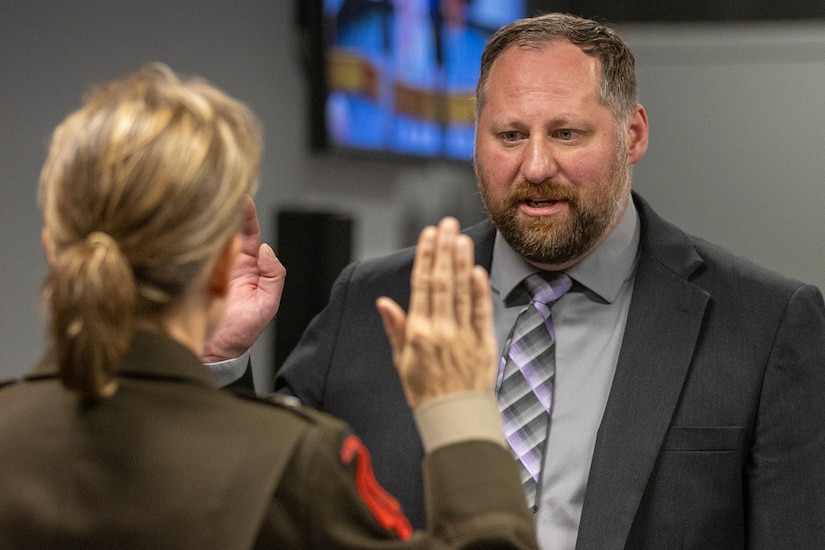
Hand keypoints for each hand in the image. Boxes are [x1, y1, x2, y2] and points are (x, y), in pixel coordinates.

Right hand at [202, 196, 285, 362]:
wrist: (216, 352)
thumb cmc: (242, 331)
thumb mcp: (268, 304)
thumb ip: (274, 276)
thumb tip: (267, 249)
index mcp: (249, 268)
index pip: (250, 235)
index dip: (247, 217)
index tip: (244, 200)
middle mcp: (228, 264)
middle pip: (227, 231)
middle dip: (224, 215)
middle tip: (218, 199)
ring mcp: (208, 268)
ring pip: (208, 240)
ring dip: (207, 226)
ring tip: (204, 212)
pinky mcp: (191, 276)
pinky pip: (192, 255)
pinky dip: (191, 244)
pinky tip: (190, 234)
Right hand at [376, 217, 496, 407]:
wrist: (453, 419)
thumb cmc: (425, 391)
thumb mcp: (401, 362)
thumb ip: (396, 329)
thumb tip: (384, 303)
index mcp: (418, 333)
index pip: (421, 286)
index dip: (425, 258)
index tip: (428, 235)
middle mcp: (440, 330)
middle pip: (442, 282)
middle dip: (444, 250)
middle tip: (447, 224)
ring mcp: (464, 336)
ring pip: (462, 292)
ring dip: (461, 263)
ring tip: (461, 238)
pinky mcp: (484, 343)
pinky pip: (482, 313)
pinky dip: (480, 292)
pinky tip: (478, 271)